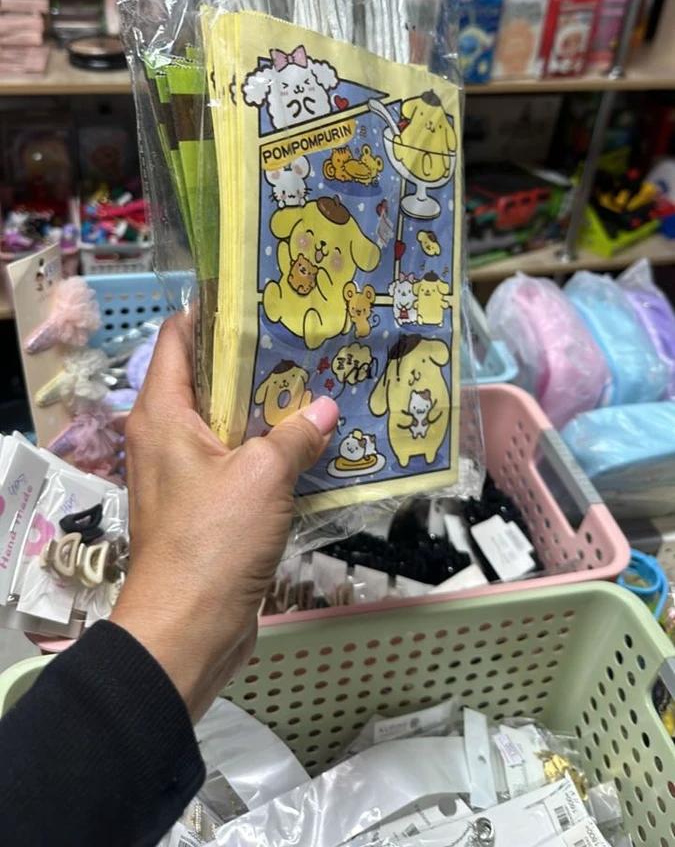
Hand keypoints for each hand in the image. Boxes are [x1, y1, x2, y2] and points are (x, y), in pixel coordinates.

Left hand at [111, 313, 337, 719]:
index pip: (177, 338)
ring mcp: (186, 474)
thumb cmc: (212, 543)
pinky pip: (240, 464)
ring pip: (230, 424)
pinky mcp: (207, 508)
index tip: (259, 293)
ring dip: (270, 409)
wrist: (186, 631)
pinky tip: (315, 444)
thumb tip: (325, 410)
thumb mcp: (262, 477)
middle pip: (210, 379)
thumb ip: (295, 435)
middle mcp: (167, 436)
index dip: (213, 311)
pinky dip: (272, 451)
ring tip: (322, 382)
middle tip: (308, 336)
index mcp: (163, 414)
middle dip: (256, 360)